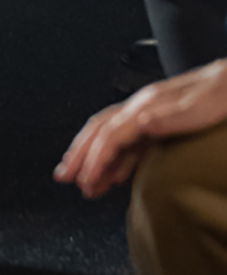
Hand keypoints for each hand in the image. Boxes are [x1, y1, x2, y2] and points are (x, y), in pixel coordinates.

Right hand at [55, 59, 226, 197]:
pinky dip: (114, 159)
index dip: (94, 158)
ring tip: (82, 180)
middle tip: (64, 176)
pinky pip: (127, 142)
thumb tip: (140, 123)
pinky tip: (114, 173)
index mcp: (149, 104)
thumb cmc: (224, 93)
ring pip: (110, 135)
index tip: (84, 180)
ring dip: (93, 158)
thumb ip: (172, 116)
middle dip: (79, 154)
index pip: (111, 133)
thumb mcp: (203, 106)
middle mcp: (143, 107)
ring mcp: (149, 113)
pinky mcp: (158, 121)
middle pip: (100, 130)